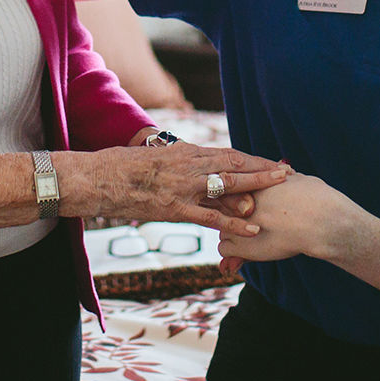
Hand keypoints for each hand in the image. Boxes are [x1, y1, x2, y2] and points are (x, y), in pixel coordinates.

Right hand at [69, 143, 287, 235]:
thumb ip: (168, 160)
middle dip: (261, 167)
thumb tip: (177, 162)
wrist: (93, 178)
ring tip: (281, 188)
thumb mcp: (146, 156)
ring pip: (228, 184)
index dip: (248, 159)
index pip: (223, 154)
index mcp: (180, 151)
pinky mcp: (174, 208)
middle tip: (286, 170)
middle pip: (233, 164)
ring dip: (256, 186)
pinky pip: (210, 217)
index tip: (268, 161)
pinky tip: (253, 229)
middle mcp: (186, 164)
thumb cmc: (113, 167)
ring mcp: (182, 186)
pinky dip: (234, 223)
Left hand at [217, 173, 350, 264]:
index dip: (238, 197)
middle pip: (223, 207)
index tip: (246, 205)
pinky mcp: (244, 247)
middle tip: (245, 221)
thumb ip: (286, 175)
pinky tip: (245, 253)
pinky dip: (233, 253)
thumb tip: (284, 168)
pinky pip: (224, 249)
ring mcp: (242, 224)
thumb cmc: (319, 200)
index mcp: (255, 184)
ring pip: (222, 228)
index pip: (232, 187)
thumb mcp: (299, 179)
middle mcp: (244, 202)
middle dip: (231, 213)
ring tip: (247, 238)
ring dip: (232, 233)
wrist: (326, 223)